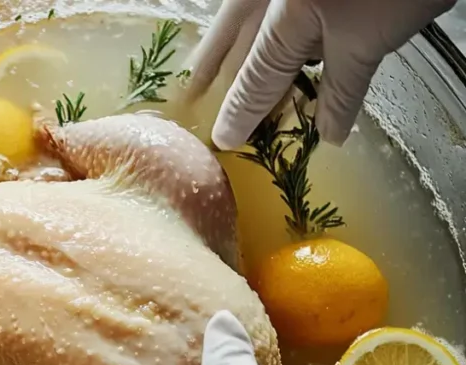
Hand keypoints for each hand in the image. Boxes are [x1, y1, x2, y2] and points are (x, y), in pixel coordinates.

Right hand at [185, 0, 454, 149]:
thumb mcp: (368, 41)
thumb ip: (341, 88)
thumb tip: (327, 133)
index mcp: (282, 16)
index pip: (255, 76)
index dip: (240, 111)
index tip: (225, 139)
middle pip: (241, 42)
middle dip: (226, 73)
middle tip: (208, 102)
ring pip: (250, 16)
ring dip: (239, 47)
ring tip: (219, 71)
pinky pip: (271, 5)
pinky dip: (264, 25)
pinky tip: (265, 36)